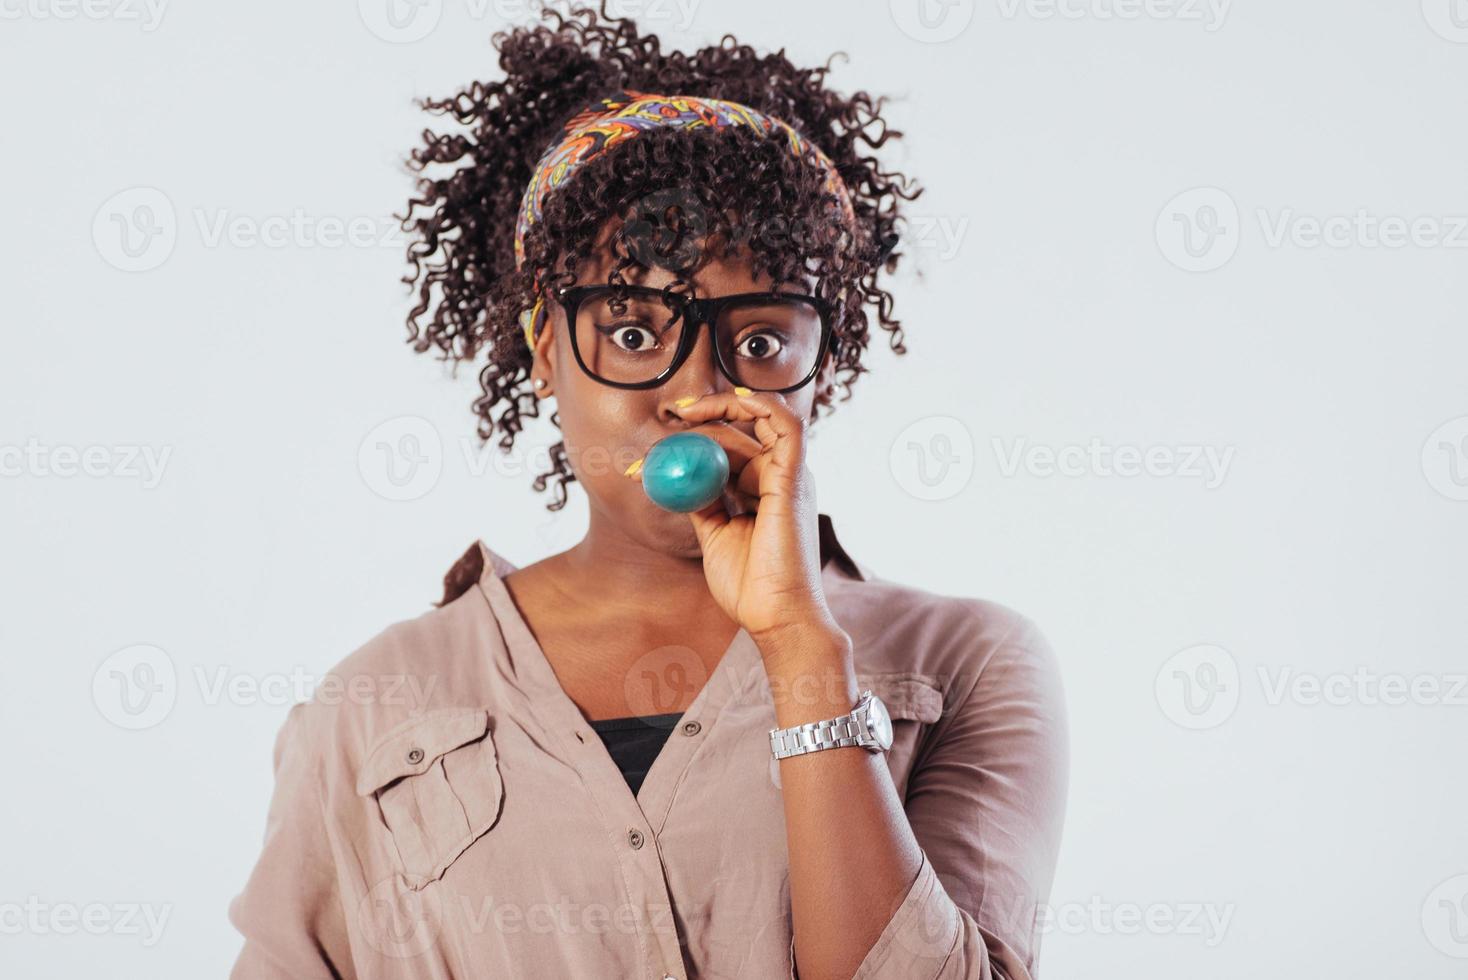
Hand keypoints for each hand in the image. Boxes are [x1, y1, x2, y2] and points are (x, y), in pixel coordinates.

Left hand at [657, 390, 839, 647]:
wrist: (775, 617)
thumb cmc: (750, 586)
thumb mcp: (714, 535)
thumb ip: (702, 502)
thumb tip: (673, 474)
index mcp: (764, 490)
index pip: (728, 450)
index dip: (690, 444)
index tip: (650, 452)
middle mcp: (781, 477)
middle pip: (736, 434)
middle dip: (690, 432)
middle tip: (652, 444)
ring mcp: (790, 475)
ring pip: (755, 422)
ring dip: (716, 412)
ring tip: (682, 420)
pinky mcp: (795, 478)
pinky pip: (785, 424)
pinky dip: (757, 405)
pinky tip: (721, 404)